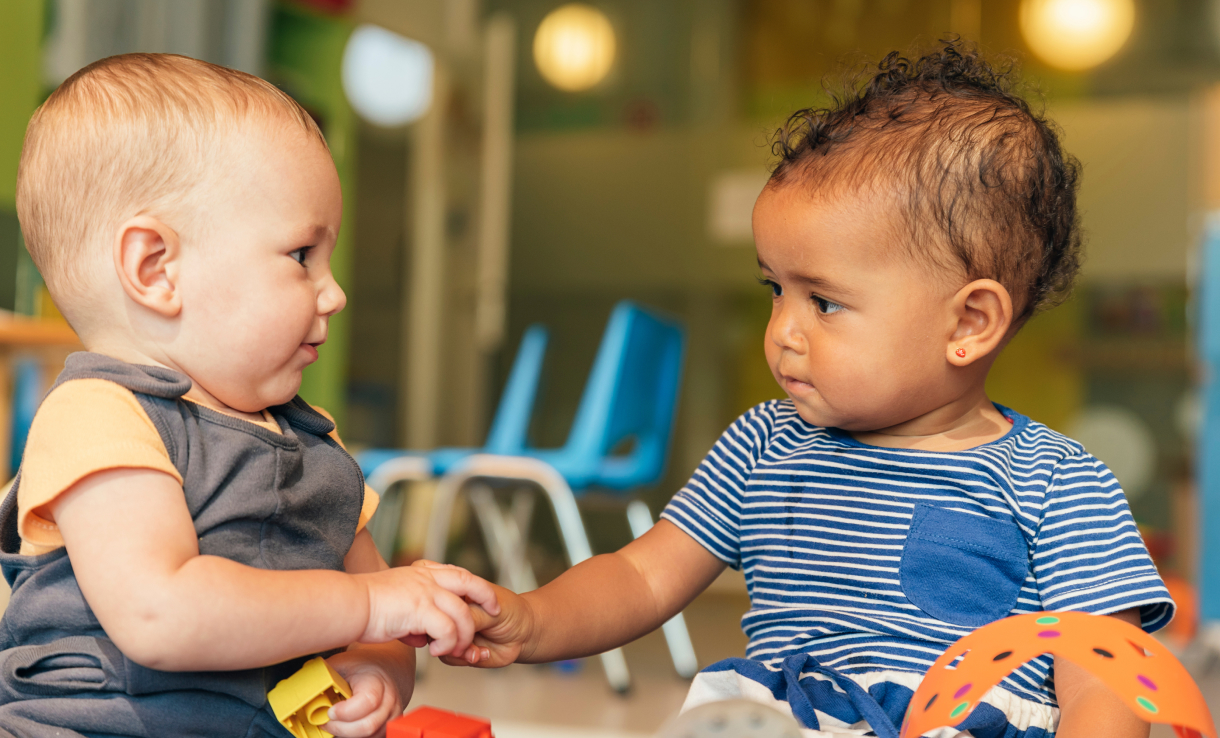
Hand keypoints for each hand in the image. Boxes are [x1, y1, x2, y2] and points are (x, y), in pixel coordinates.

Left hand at [323, 648, 408, 737]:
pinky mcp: (390, 727)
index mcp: (376, 680)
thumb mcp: (340, 663)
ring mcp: (392, 715)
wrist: (383, 669)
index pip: (368, 702)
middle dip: (341, 729)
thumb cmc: (359, 668)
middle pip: (367, 726)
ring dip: (348, 734)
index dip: (346, 712)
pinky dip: (356, 736)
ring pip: (371, 736)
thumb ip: (323, 675)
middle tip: (326, 723)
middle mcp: (389, 699)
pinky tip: (346, 727)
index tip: (330, 711)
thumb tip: (301, 686)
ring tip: (335, 725)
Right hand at [358, 562, 498, 658]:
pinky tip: (436, 651)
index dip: (474, 585)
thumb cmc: (364, 607)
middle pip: (469, 582)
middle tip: (494, 612)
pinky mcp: (420, 609)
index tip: (485, 596)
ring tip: (456, 649)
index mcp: (421, 573)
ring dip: (463, 634)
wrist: (348, 605)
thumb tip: (420, 634)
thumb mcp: (395, 599)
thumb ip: (412, 611)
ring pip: (462, 613)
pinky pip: (447, 629)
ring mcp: (425, 592)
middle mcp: (426, 579)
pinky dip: (448, 643)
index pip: (457, 573)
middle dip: (487, 597)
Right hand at [439, 583, 533, 667]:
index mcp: (457, 594)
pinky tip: (481, 653)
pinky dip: (464, 658)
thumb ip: (470, 616)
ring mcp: (453, 631)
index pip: (438, 600)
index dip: (443, 611)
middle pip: (434, 624)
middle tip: (466, 639)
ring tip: (476, 650)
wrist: (526, 634)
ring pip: (438, 642)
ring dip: (458, 650)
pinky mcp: (458, 650)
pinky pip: (448, 657)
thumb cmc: (512, 612)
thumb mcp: (491, 611)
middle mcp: (451, 613)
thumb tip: (447, 624)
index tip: (462, 618)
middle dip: (449, 635)